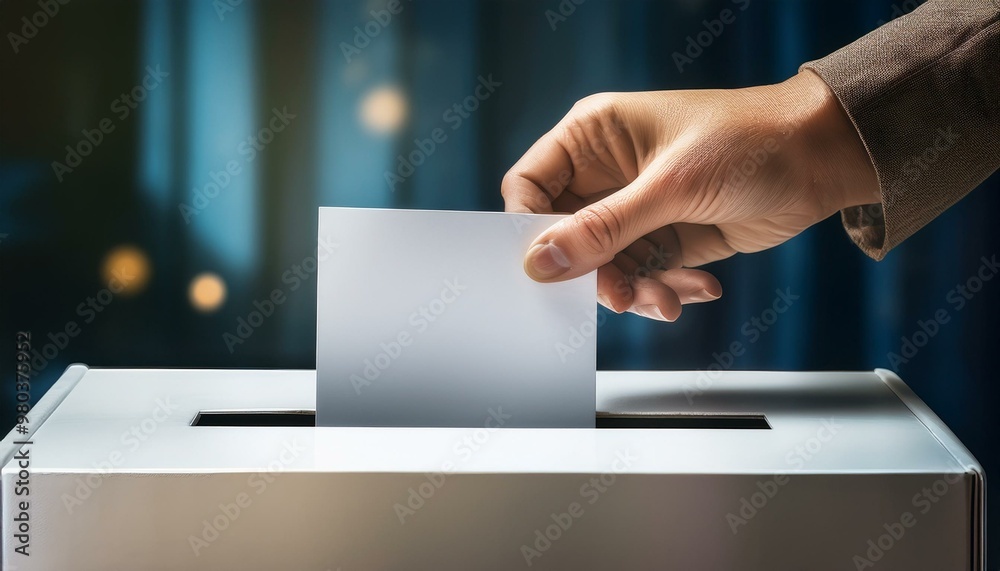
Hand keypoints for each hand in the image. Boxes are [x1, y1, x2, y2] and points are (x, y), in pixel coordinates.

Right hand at [502, 70, 878, 320]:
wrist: (825, 159)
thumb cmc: (749, 142)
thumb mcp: (669, 186)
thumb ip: (602, 228)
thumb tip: (541, 261)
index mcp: (593, 136)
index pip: (530, 186)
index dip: (529, 230)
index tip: (547, 270)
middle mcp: (608, 173)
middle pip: (565, 237)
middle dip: (593, 272)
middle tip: (620, 296)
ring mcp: (637, 208)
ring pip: (605, 266)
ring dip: (635, 289)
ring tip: (669, 298)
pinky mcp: (666, 237)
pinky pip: (644, 277)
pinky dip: (665, 290)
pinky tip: (700, 286)